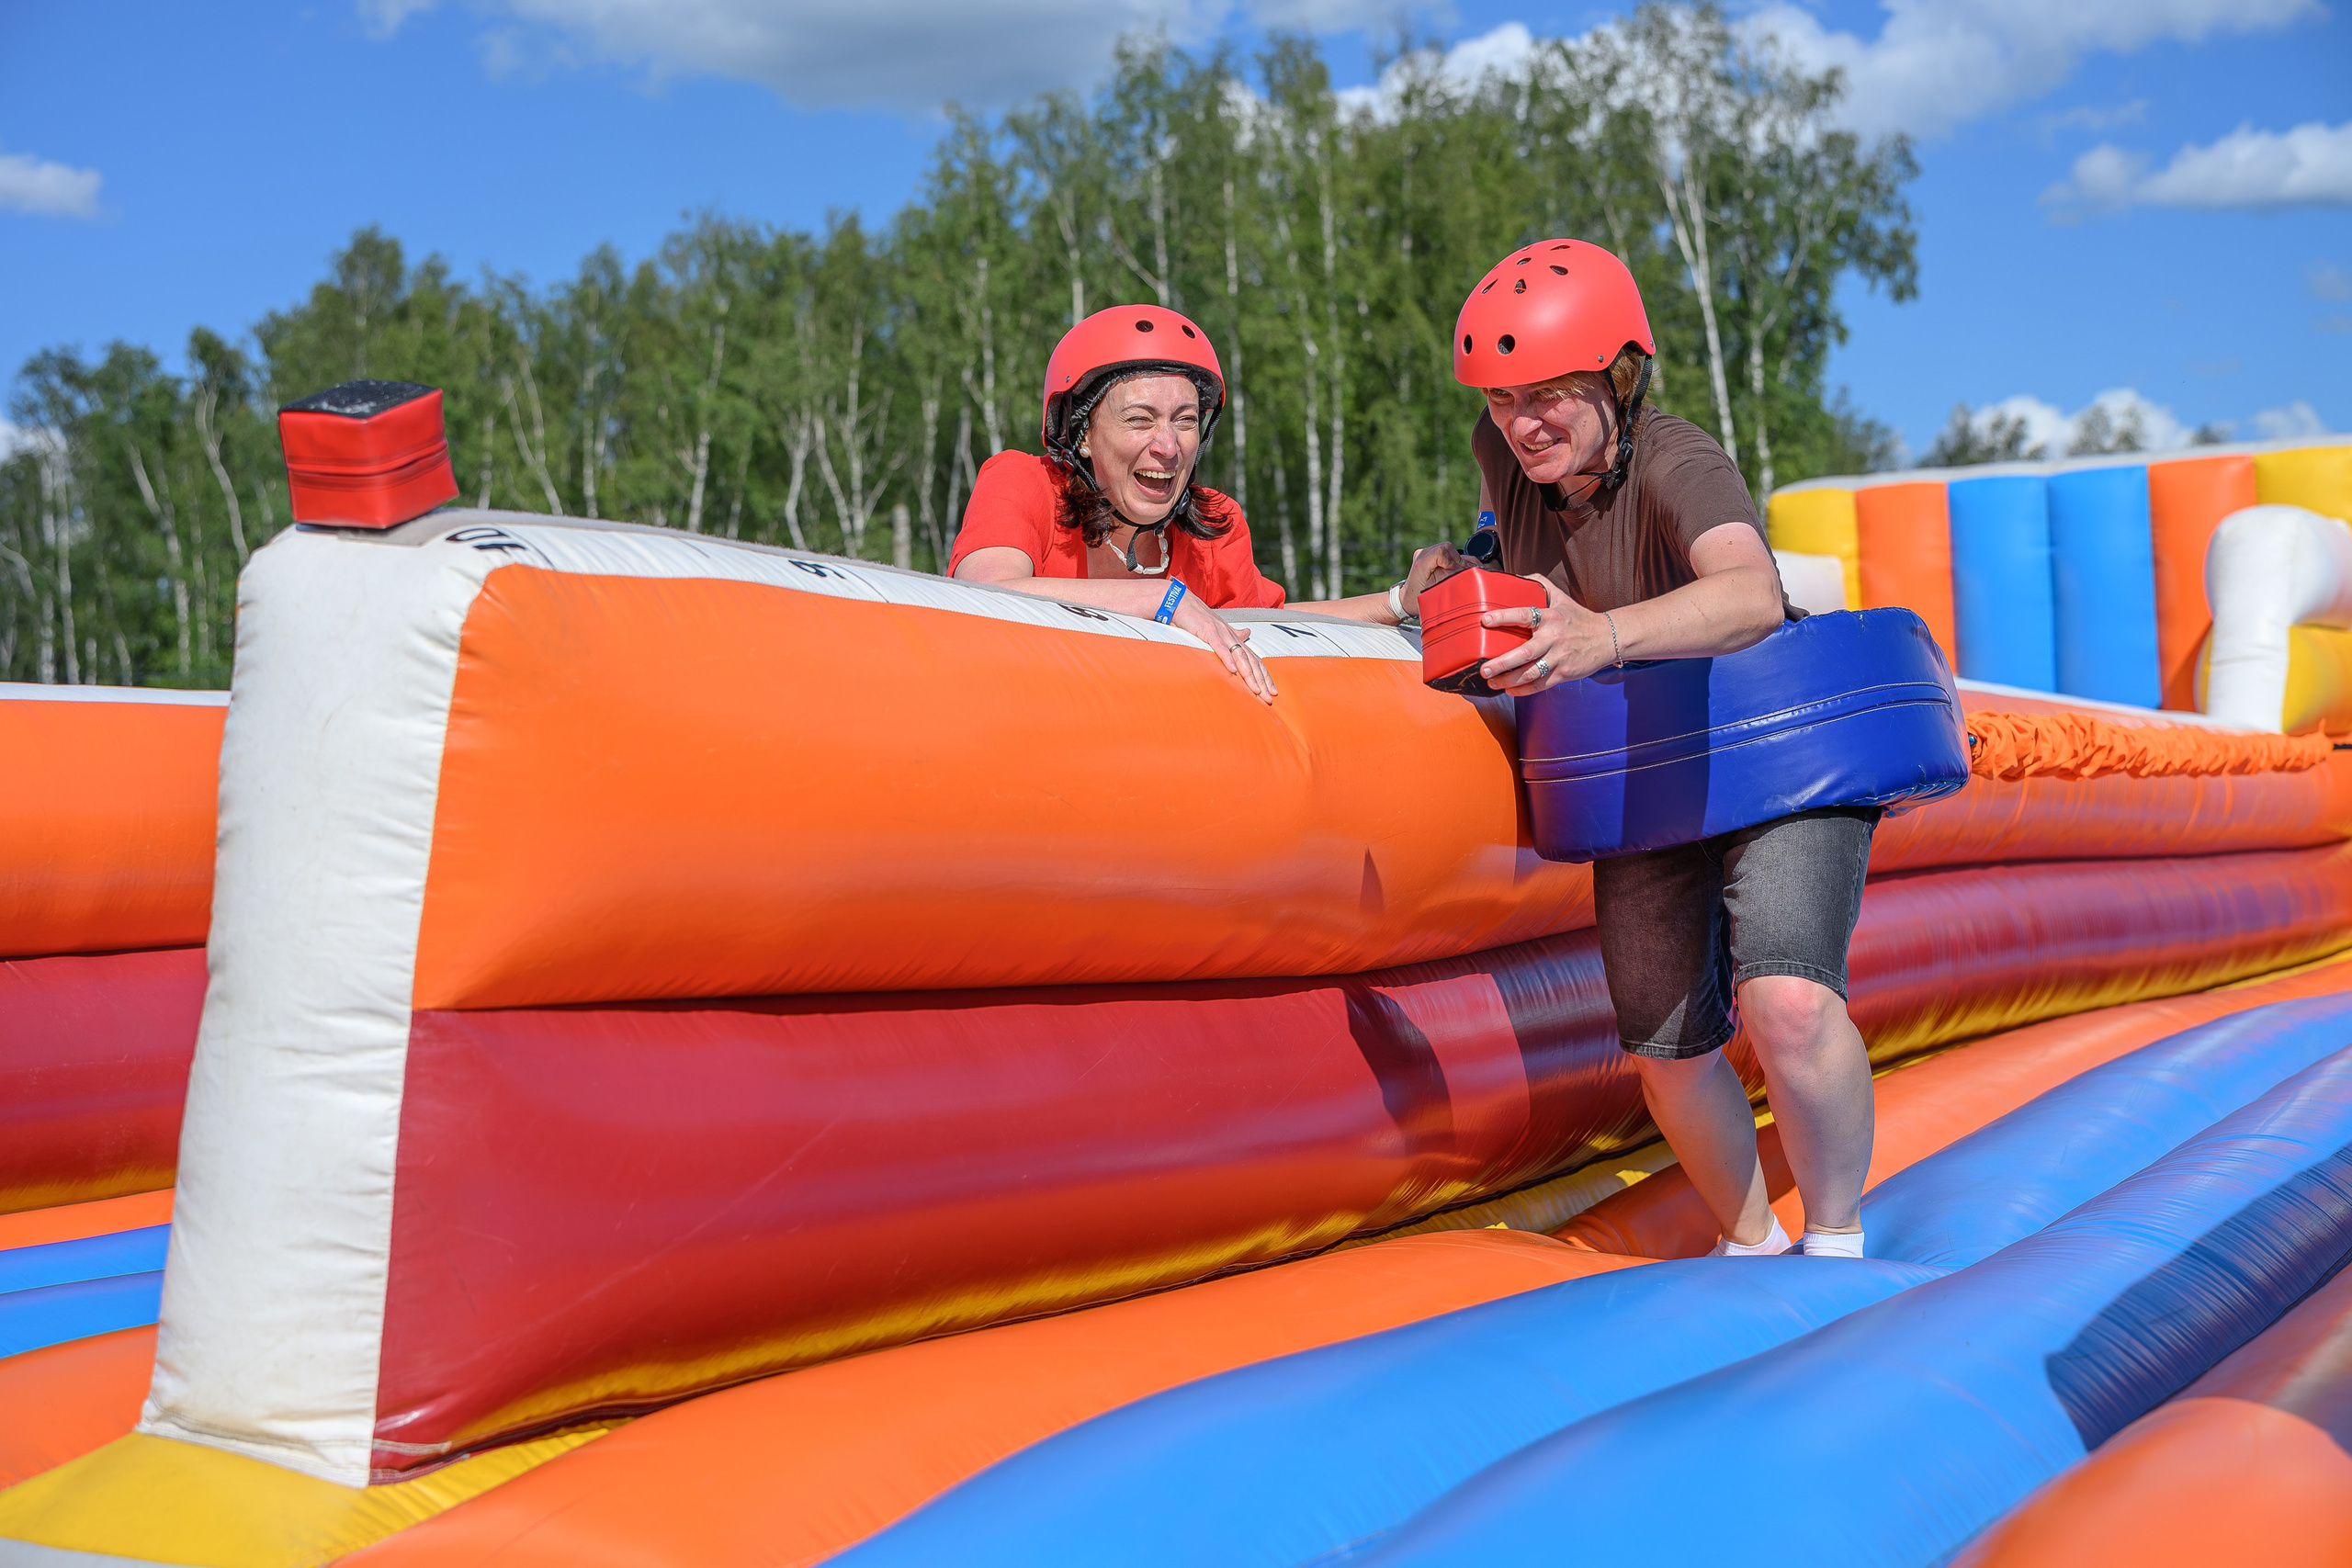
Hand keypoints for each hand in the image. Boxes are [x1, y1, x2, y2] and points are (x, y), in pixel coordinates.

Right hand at [1173, 595, 1277, 704]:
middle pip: (1252, 661)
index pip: (1255, 660)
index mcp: (1235, 638)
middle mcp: (1232, 636)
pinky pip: (1220, 647)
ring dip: (1249, 674)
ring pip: (1240, 656)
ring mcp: (1222, 633)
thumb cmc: (1199, 618)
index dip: (1265, 676)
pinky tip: (1233, 671)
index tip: (1272, 692)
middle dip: (1261, 681)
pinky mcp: (1208, 631)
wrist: (1182, 603)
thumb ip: (1234, 633)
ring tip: (1256, 690)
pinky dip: (1227, 658)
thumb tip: (1248, 632)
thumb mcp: (1219, 628)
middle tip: (1269, 698)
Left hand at [1397, 541, 1465, 619]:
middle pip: (1447, 547)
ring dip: (1455, 559)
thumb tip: (1463, 570)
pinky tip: (1453, 569)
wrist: (1406, 598)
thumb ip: (1448, 579)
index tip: (1455, 572)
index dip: (1451, 561)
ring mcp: (1424, 553)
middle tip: (1460, 572)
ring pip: (1447, 548)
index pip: (1441, 551)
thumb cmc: (1418, 598)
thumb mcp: (1434, 592)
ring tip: (1457, 571)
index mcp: (1421, 564)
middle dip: (1456, 559)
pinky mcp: (1428, 554)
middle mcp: (1421, 555)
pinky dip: (1452, 559)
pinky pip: (1444, 551)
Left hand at [1477, 575, 1613, 693]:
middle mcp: (1554, 637)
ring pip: (1530, 672)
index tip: (1485, 620)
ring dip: (1509, 680)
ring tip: (1492, 681)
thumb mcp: (1561, 597)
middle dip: (1502, 662)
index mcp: (1551, 617)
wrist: (1607, 638)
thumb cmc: (1579, 618)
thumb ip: (1541, 585)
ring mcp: (1559, 657)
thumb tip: (1518, 577)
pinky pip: (1540, 684)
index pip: (1524, 615)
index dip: (1504, 617)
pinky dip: (1523, 689)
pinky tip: (1509, 689)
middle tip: (1484, 668)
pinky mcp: (1564, 673)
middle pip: (1525, 652)